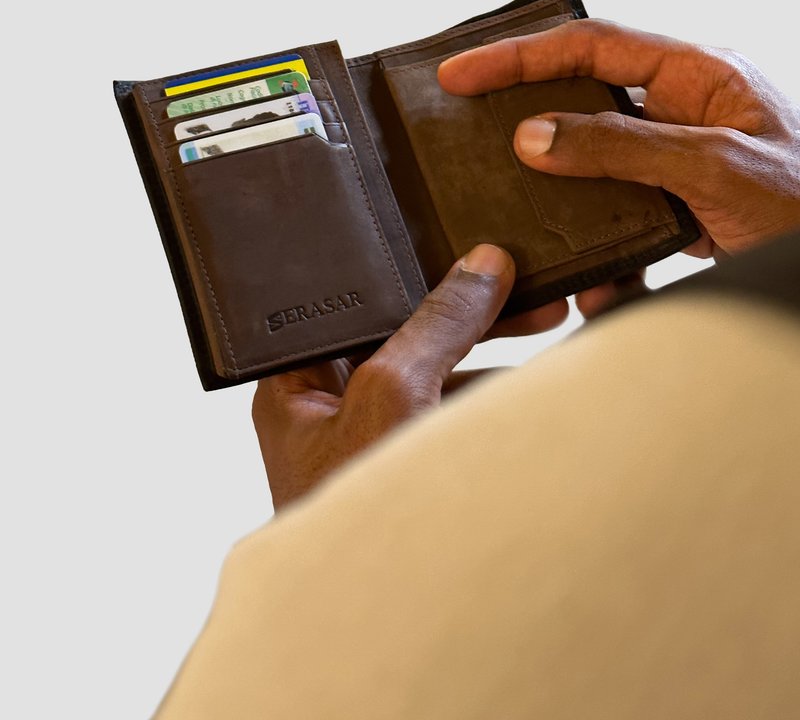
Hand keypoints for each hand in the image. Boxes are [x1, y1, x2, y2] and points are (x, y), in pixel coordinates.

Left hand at [252, 244, 567, 508]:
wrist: (392, 624)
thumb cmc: (358, 519)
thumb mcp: (394, 394)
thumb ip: (435, 324)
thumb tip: (479, 267)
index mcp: (295, 385)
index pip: (354, 305)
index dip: (411, 274)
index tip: (465, 257)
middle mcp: (330, 410)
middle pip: (402, 334)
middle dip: (467, 314)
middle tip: (525, 293)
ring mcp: (375, 443)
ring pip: (434, 372)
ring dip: (488, 354)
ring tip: (544, 328)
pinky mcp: (413, 468)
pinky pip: (453, 413)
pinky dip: (491, 397)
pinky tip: (528, 389)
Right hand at [438, 18, 799, 260]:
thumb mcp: (714, 169)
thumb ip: (622, 148)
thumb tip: (535, 137)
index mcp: (698, 74)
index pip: (591, 46)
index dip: (519, 55)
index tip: (461, 74)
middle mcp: (683, 107)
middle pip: (583, 93)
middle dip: (526, 110)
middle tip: (464, 122)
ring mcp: (679, 157)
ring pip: (595, 160)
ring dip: (562, 194)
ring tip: (524, 213)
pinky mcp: (680, 204)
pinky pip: (621, 213)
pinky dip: (602, 249)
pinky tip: (598, 283)